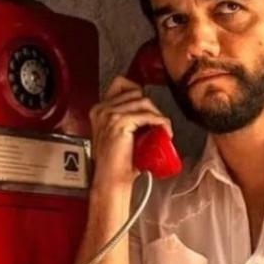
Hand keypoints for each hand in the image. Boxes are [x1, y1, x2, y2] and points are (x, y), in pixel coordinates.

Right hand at [89, 76, 173, 193]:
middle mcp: (102, 109)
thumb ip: (127, 119)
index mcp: (99, 110)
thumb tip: (149, 112)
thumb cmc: (118, 162)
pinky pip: (147, 115)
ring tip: (163, 129)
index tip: (149, 107)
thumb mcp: (120, 134)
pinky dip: (161, 122)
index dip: (139, 92)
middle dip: (151, 107)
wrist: (111, 180)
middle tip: (158, 123)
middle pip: (136, 92)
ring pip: (144, 102)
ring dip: (158, 115)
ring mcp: (109, 115)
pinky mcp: (119, 123)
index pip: (121, 83)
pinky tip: (165, 132)